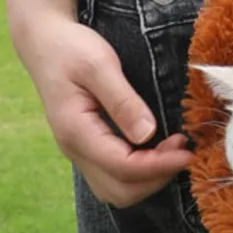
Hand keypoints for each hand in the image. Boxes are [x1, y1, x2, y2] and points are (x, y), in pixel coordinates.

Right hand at [13, 13, 190, 207]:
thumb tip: (148, 133)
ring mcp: (79, 150)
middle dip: (156, 177)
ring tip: (174, 150)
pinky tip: (158, 149)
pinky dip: (139, 172)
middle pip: (119, 190)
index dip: (159, 165)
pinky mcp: (86, 145)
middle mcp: (75, 149)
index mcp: (76, 131)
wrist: (44, 43)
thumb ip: (123, 100)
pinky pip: (113, 174)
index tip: (187, 152)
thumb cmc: (71, 48)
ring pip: (115, 188)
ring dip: (148, 179)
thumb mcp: (100, 65)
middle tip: (184, 150)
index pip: (122, 166)